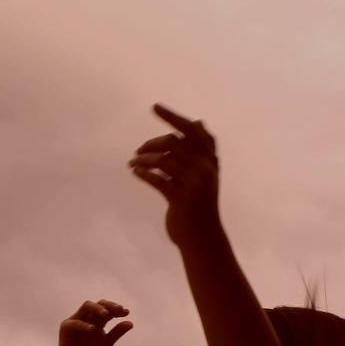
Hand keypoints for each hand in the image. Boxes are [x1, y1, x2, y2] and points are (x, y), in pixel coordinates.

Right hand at [56, 299, 133, 345]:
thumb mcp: (107, 342)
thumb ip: (117, 332)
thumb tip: (131, 323)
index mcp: (97, 319)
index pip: (107, 309)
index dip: (117, 309)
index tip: (126, 312)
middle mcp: (87, 317)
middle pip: (98, 304)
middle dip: (109, 305)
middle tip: (119, 309)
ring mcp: (76, 320)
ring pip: (86, 306)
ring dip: (97, 308)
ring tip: (106, 314)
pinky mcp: (66, 327)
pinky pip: (75, 323)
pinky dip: (84, 324)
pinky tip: (93, 328)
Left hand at [128, 103, 220, 245]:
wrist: (203, 238)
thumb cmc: (201, 204)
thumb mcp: (206, 175)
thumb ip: (202, 151)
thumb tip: (199, 121)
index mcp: (211, 160)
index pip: (192, 130)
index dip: (173, 117)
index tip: (154, 107)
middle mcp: (205, 169)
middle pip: (173, 142)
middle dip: (151, 143)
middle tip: (138, 150)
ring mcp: (194, 183)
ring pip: (162, 159)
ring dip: (143, 159)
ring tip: (133, 163)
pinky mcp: (181, 198)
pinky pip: (156, 179)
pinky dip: (142, 172)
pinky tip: (135, 172)